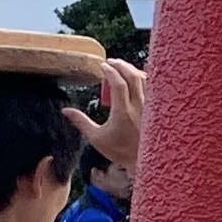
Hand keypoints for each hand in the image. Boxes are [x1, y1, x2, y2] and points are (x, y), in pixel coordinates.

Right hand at [66, 56, 147, 172]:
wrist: (144, 160)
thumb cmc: (120, 150)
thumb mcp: (96, 138)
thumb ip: (80, 122)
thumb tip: (65, 110)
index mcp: (123, 112)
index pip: (118, 84)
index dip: (110, 72)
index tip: (102, 66)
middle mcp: (139, 107)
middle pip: (133, 77)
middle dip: (122, 66)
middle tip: (111, 62)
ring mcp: (151, 107)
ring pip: (145, 81)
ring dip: (133, 70)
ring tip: (122, 67)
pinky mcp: (157, 109)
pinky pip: (154, 87)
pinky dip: (145, 78)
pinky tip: (138, 76)